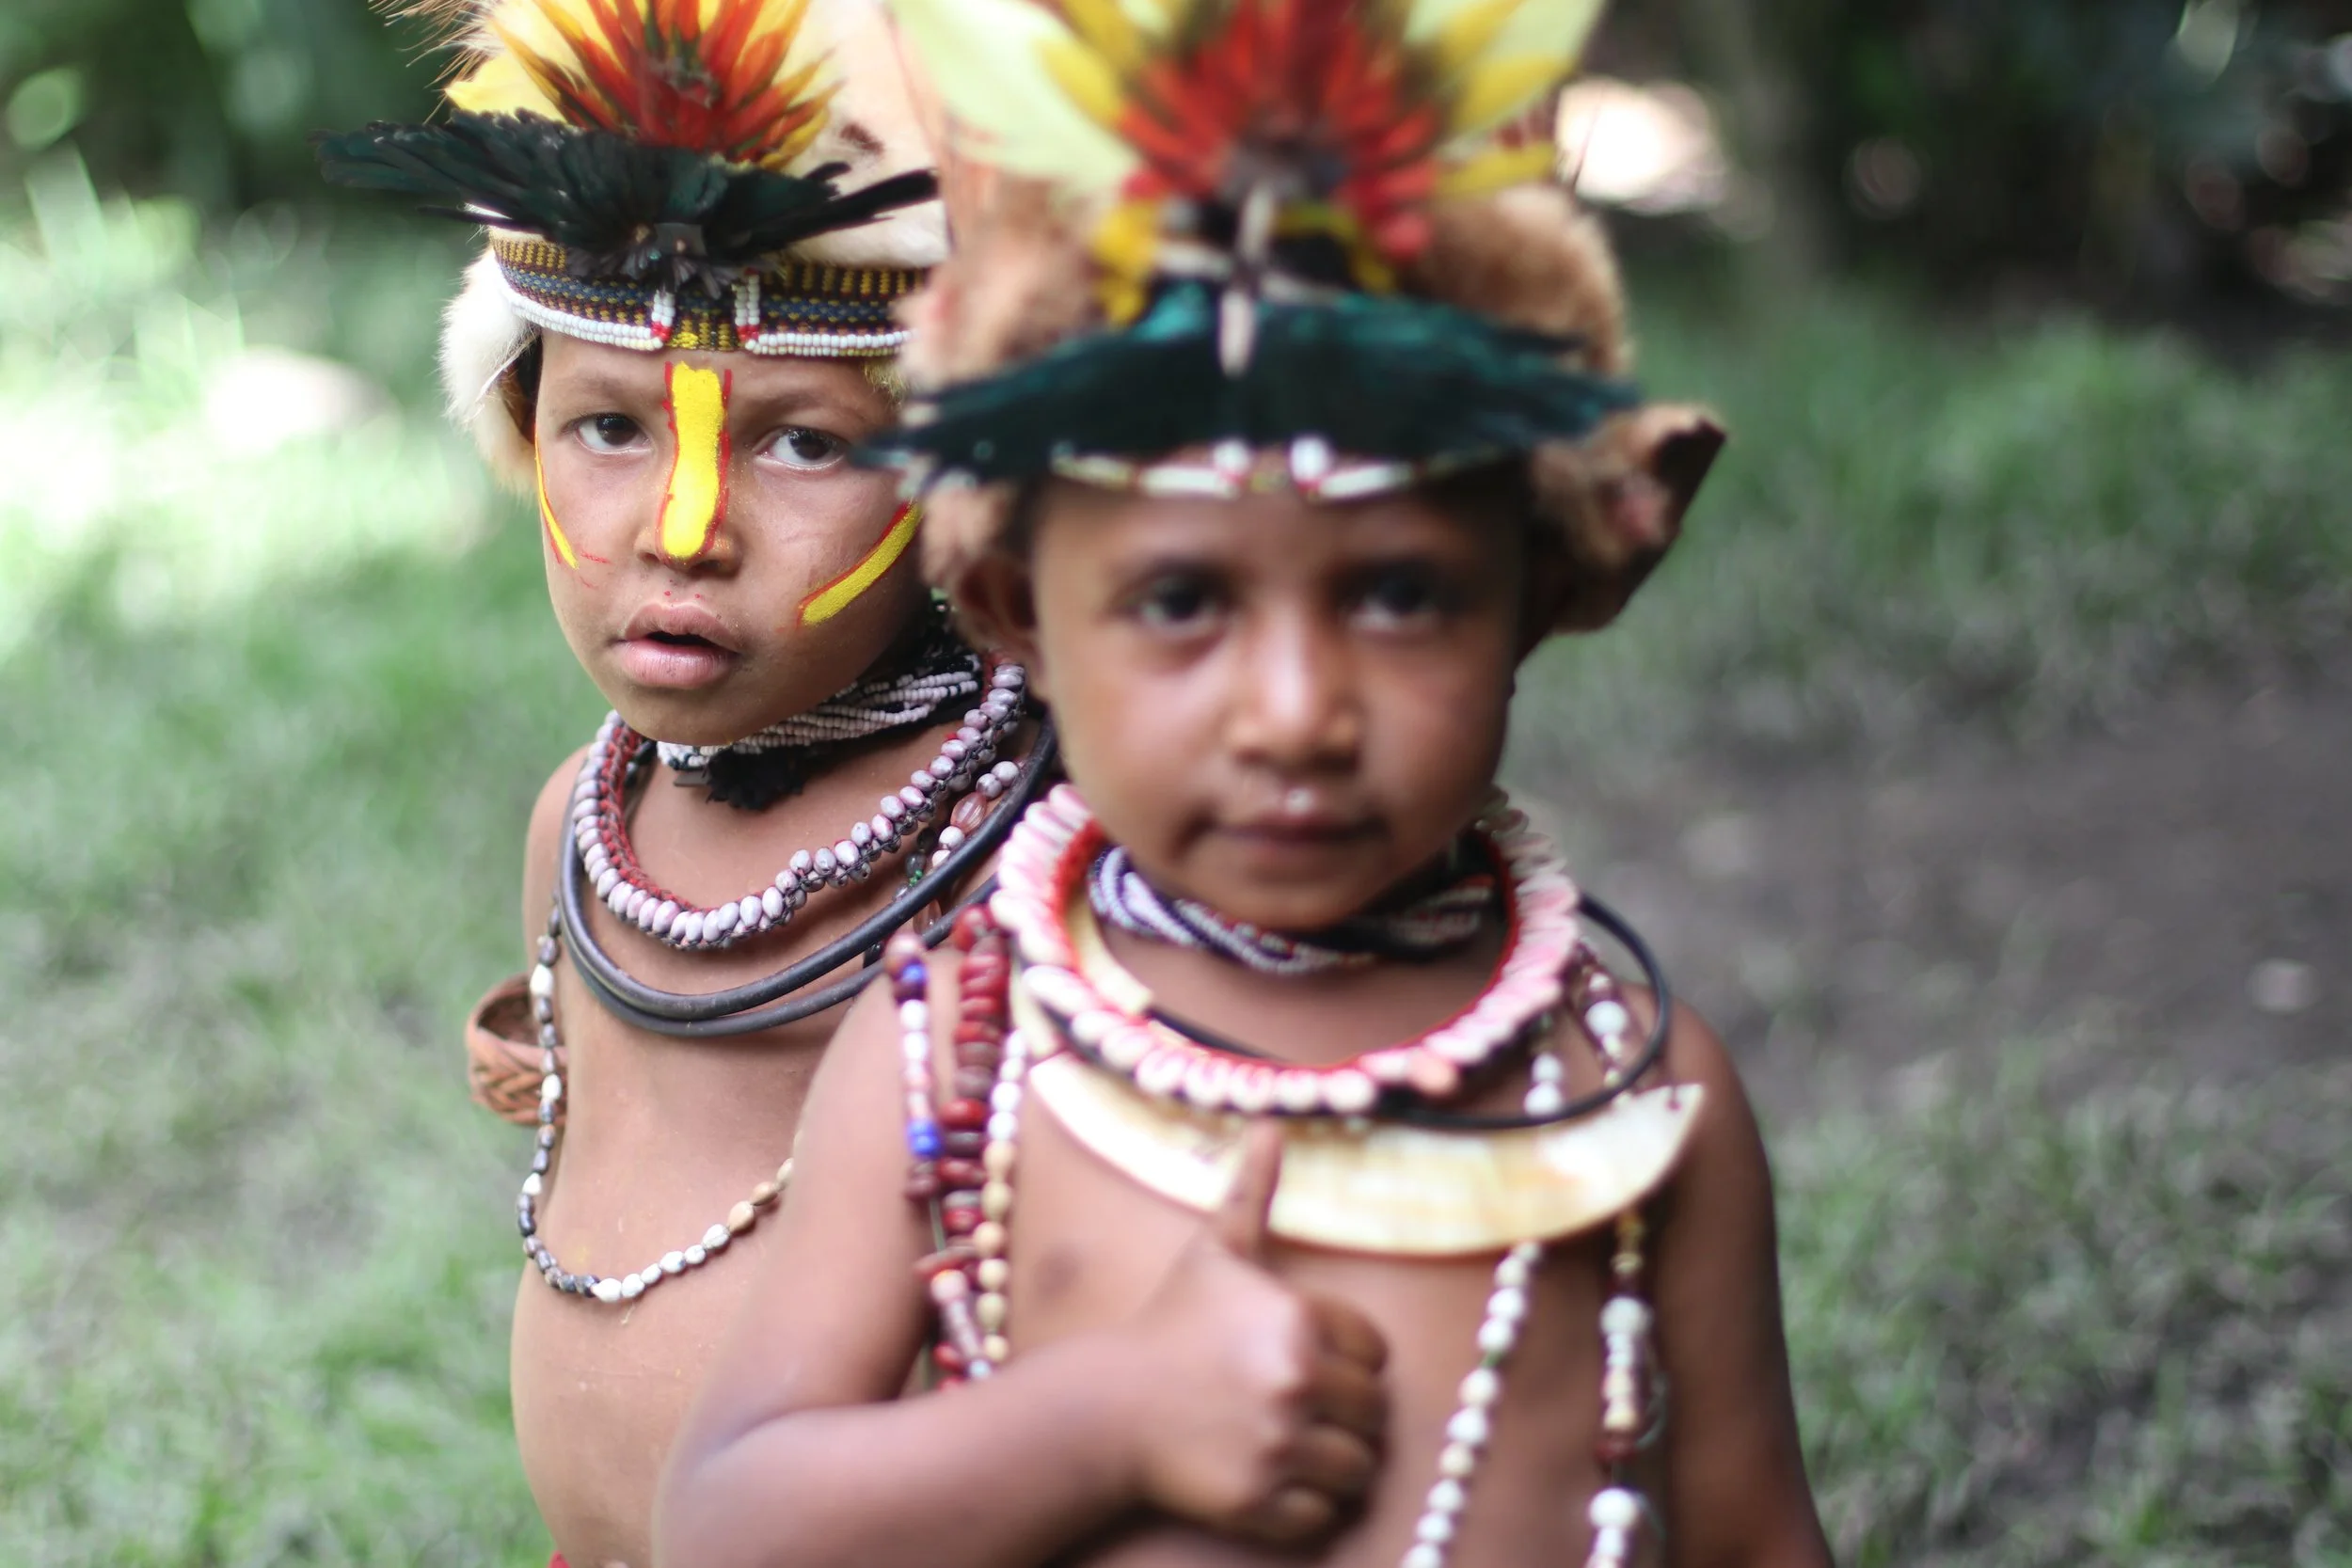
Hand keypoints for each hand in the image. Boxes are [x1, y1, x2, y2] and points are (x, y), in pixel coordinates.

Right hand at [1116, 1122, 1389, 1545]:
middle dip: (1340, 1412)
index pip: (1375, 1354)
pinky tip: (1269, 1476)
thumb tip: (1271, 1121)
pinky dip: (1306, 1506)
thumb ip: (1253, 1191)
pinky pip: (1323, 1516)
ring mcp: (1279, 1446)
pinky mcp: (1261, 1501)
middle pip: (1373, 1414)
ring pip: (1357, 1468)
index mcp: (1299, 1320)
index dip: (1343, 1357)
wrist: (1106, 1407)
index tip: (1299, 1360)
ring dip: (1332, 1461)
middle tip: (1291, 1406)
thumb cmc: (1169, 1325)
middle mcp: (1297, 1382)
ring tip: (1287, 1442)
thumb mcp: (1216, 1254)